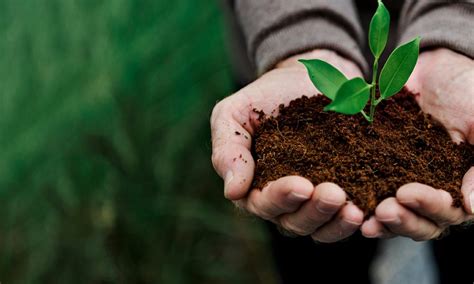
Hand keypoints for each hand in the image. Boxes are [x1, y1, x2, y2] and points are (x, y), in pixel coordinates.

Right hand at [211, 49, 364, 241]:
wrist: (304, 79)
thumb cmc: (263, 98)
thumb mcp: (233, 115)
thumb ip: (228, 150)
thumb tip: (233, 192)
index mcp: (254, 186)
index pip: (263, 203)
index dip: (281, 198)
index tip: (301, 184)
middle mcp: (283, 201)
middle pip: (294, 222)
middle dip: (313, 211)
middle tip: (334, 194)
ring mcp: (313, 200)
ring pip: (321, 227)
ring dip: (336, 222)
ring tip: (354, 210)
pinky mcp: (342, 191)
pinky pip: (345, 216)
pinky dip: (356, 218)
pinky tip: (369, 210)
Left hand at [361, 49, 473, 240]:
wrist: (433, 68)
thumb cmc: (468, 91)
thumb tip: (471, 208)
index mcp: (462, 185)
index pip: (450, 211)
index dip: (431, 207)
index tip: (407, 192)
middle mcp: (435, 193)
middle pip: (422, 222)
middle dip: (403, 219)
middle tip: (384, 209)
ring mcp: (407, 184)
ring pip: (397, 216)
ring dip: (383, 221)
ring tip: (366, 220)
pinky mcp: (380, 173)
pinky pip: (372, 194)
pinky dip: (362, 203)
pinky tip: (350, 206)